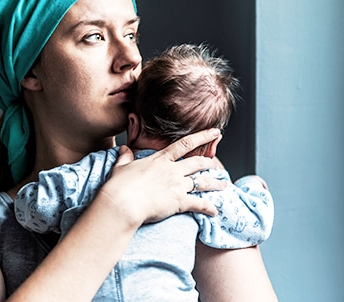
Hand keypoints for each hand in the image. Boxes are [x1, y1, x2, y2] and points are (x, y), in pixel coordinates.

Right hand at [99, 129, 227, 223]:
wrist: (122, 203)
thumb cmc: (119, 186)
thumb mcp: (121, 167)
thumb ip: (125, 157)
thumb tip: (123, 148)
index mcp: (160, 160)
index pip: (185, 144)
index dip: (203, 136)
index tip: (215, 131)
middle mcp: (172, 170)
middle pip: (198, 163)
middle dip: (210, 163)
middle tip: (218, 164)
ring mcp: (177, 185)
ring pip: (203, 182)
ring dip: (215, 184)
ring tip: (224, 185)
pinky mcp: (179, 202)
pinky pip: (199, 204)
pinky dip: (209, 208)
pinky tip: (215, 211)